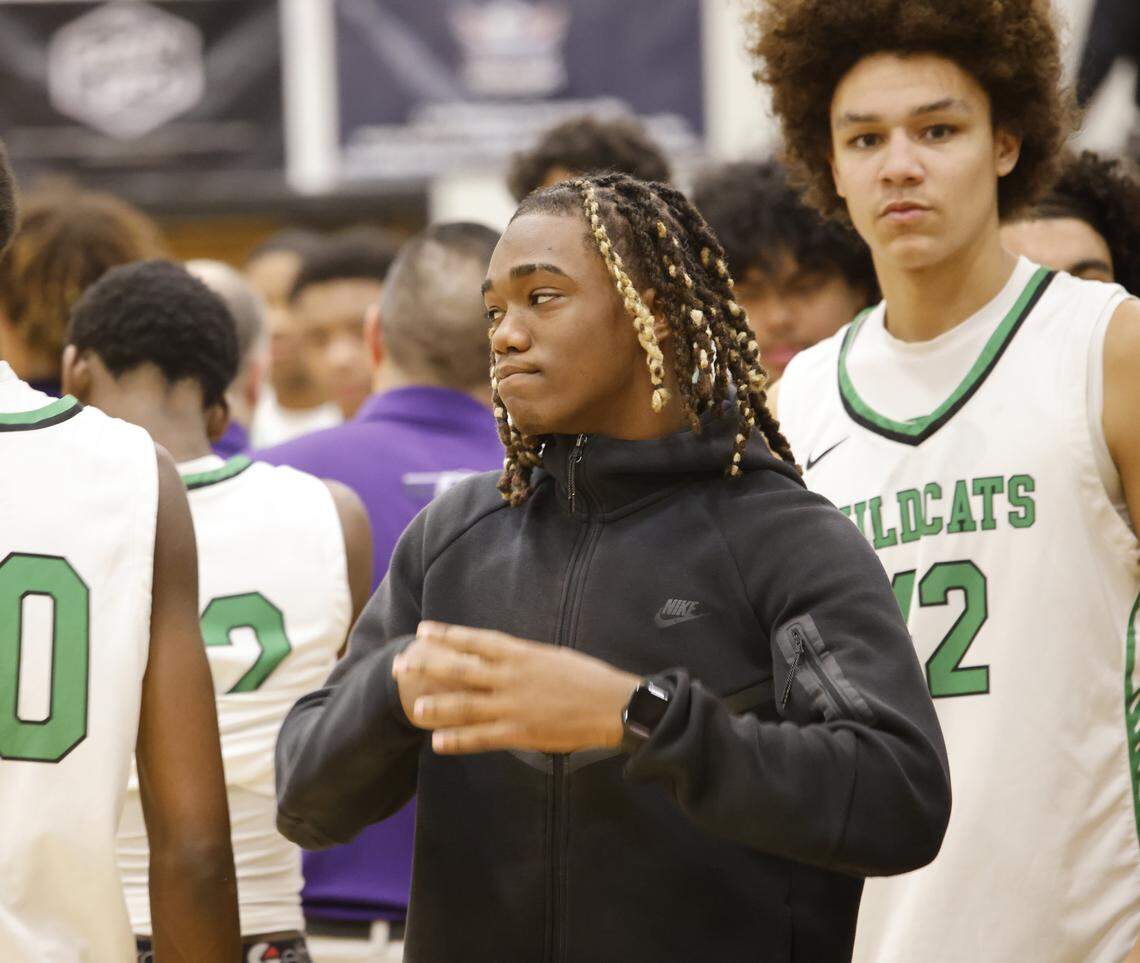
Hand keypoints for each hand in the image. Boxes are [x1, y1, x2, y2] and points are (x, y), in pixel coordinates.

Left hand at [392, 622, 640, 754]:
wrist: (612, 705)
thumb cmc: (585, 678)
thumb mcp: (551, 656)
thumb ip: (521, 657)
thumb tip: (497, 654)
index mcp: (520, 653)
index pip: (474, 641)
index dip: (446, 635)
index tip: (423, 630)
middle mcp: (510, 676)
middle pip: (460, 669)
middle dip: (428, 666)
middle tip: (401, 666)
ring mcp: (513, 705)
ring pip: (465, 705)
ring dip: (436, 706)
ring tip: (413, 707)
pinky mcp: (520, 732)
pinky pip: (481, 737)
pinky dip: (458, 740)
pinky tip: (438, 742)